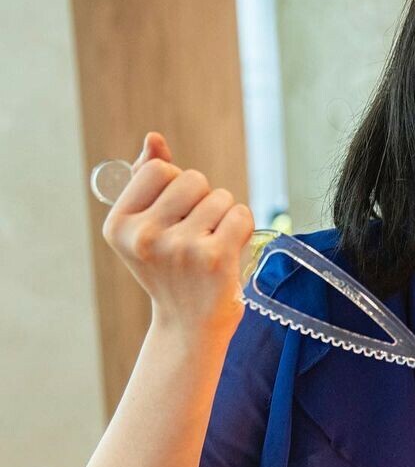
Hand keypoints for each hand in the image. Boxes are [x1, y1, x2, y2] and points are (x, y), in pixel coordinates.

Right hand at [101, 131, 253, 339]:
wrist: (190, 328)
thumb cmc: (172, 273)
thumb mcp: (148, 228)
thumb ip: (148, 180)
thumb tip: (154, 138)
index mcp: (119, 226)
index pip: (157, 170)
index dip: (176, 185)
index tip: (176, 214)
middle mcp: (145, 237)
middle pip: (192, 179)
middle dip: (202, 199)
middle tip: (197, 234)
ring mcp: (180, 249)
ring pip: (220, 196)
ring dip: (223, 215)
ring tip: (212, 244)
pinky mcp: (215, 259)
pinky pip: (240, 214)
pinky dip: (242, 226)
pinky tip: (231, 248)